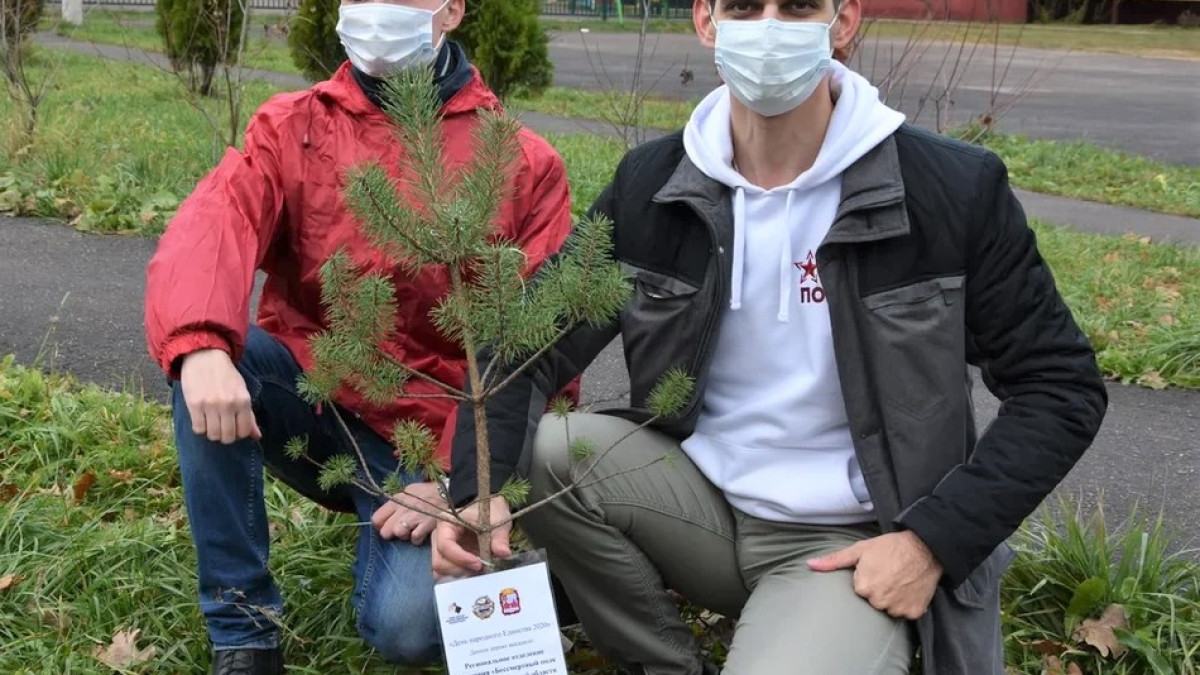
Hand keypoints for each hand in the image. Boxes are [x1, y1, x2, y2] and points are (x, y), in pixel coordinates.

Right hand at [180, 349, 260, 444]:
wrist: (205, 357)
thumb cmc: (226, 376)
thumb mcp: (242, 392)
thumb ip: (249, 415)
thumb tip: (257, 437)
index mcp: (243, 401)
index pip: (244, 431)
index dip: (238, 434)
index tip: (233, 428)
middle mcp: (228, 404)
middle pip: (228, 437)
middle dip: (225, 436)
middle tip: (221, 427)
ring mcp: (211, 405)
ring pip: (212, 435)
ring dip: (212, 433)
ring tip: (211, 423)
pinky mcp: (194, 404)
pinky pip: (198, 429)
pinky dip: (200, 428)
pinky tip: (201, 419)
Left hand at [371, 481, 447, 545]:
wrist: (452, 493)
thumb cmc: (430, 493)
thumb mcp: (411, 491)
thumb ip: (397, 503)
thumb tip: (383, 519)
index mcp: (398, 498)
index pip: (377, 518)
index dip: (381, 525)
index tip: (387, 526)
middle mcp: (403, 508)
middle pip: (385, 531)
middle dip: (393, 533)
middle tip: (402, 530)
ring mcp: (415, 517)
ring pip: (399, 534)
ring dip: (406, 536)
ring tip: (413, 531)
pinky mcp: (427, 525)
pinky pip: (415, 538)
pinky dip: (418, 539)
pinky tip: (423, 533)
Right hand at [432, 495, 511, 578]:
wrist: (489, 509)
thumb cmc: (489, 511)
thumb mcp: (497, 521)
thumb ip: (499, 538)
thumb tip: (503, 553)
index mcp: (446, 524)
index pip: (445, 545)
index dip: (460, 558)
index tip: (478, 563)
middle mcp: (438, 537)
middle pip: (439, 562)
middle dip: (459, 569)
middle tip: (479, 568)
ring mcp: (441, 549)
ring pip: (440, 570)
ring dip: (459, 574)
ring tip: (478, 570)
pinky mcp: (447, 557)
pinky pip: (447, 572)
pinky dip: (459, 575)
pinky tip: (474, 571)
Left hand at [807, 531, 942, 619]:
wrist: (925, 547)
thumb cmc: (890, 547)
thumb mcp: (859, 550)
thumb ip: (834, 561)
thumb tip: (810, 564)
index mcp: (863, 588)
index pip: (859, 590)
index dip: (866, 579)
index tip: (875, 569)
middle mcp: (879, 601)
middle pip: (873, 601)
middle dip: (878, 590)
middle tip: (888, 574)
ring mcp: (898, 608)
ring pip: (888, 608)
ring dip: (892, 598)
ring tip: (899, 580)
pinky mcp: (914, 612)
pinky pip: (905, 612)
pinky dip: (906, 603)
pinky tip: (908, 588)